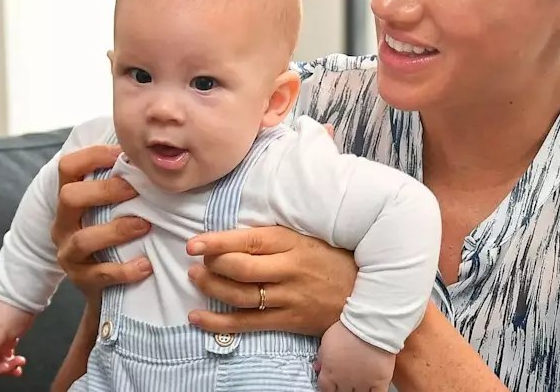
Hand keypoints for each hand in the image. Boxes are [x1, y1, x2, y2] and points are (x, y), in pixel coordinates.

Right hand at [51, 144, 152, 299]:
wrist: (105, 288)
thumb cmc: (112, 237)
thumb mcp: (108, 209)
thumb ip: (120, 184)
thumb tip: (150, 153)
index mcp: (69, 200)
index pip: (68, 167)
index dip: (93, 155)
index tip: (123, 153)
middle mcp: (62, 224)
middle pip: (69, 197)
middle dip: (104, 190)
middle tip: (135, 189)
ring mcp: (69, 253)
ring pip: (83, 239)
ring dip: (116, 230)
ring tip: (145, 225)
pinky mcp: (81, 280)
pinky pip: (100, 275)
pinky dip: (124, 270)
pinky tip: (146, 265)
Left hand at [185, 225, 355, 335]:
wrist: (365, 294)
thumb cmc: (331, 259)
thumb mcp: (306, 237)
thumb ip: (273, 237)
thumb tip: (232, 235)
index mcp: (292, 243)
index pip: (248, 240)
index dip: (217, 242)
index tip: (194, 244)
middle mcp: (289, 270)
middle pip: (240, 269)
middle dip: (211, 266)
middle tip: (195, 262)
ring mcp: (289, 298)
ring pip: (240, 296)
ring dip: (211, 288)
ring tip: (195, 279)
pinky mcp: (288, 321)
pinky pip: (247, 324)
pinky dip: (218, 322)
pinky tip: (197, 317)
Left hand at [316, 322, 393, 391]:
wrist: (369, 326)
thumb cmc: (347, 329)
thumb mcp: (326, 340)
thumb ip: (321, 357)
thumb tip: (318, 367)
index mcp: (330, 373)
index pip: (324, 390)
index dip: (326, 389)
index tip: (329, 386)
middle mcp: (344, 382)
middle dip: (341, 389)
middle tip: (344, 382)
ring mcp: (363, 384)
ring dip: (356, 391)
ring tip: (357, 383)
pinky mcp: (380, 382)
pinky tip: (371, 389)